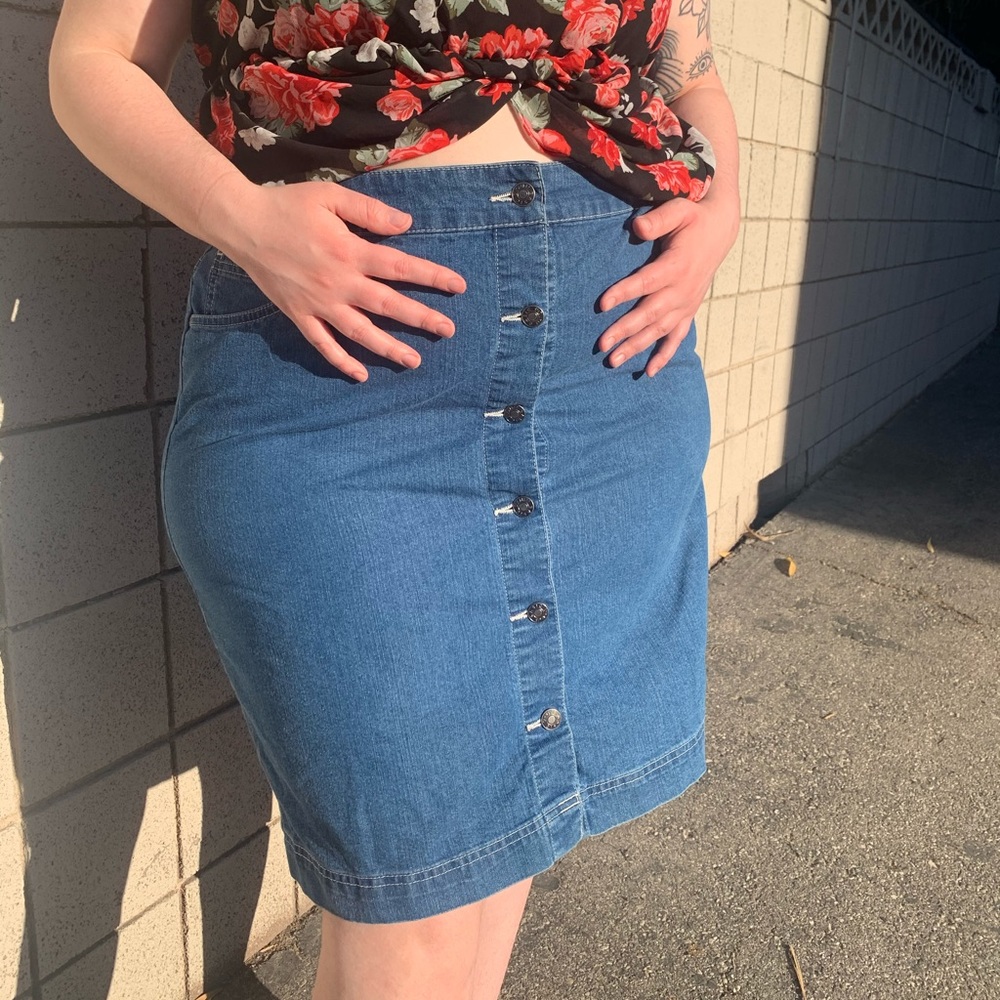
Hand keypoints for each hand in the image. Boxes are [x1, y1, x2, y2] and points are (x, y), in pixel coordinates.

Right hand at [212, 179, 467, 381]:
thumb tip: (406, 224)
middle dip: (421, 318)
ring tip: (414, 360)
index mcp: (350, 251)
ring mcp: (318, 304)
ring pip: (360, 332)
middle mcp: (338, 283)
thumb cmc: (287, 205)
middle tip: (448, 330)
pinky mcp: (299, 316)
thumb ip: (369, 211)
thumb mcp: (330, 196)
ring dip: (388, 347)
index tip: (458, 286)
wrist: (241, 223)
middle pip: (388, 305)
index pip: (401, 266)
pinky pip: (323, 345)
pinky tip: (361, 375)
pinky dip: (341, 361)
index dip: (432, 276)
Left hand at [597, 192, 739, 377]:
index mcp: (676, 266)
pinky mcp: (688, 311)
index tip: (602, 305)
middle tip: (602, 344)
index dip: (624, 293)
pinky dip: (664, 356)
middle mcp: (682, 290)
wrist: (720, 230)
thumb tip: (637, 227)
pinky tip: (648, 372)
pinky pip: (677, 338)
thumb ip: (658, 220)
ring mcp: (686, 304)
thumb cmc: (693, 219)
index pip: (646, 283)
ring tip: (613, 362)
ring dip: (636, 347)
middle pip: (649, 314)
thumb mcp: (678, 211)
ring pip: (659, 331)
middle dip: (625, 330)